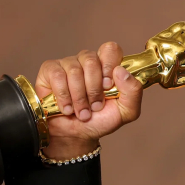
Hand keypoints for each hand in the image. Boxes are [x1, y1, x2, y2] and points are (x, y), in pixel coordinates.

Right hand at [34, 42, 143, 159]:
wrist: (77, 135)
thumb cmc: (101, 120)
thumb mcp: (126, 111)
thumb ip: (134, 92)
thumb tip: (121, 70)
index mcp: (107, 67)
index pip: (110, 49)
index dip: (109, 66)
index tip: (108, 86)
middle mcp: (88, 62)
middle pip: (91, 61)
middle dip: (93, 89)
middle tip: (95, 106)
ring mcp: (68, 64)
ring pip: (74, 70)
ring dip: (80, 98)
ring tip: (82, 112)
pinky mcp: (50, 70)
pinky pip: (57, 75)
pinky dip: (64, 96)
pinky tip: (67, 108)